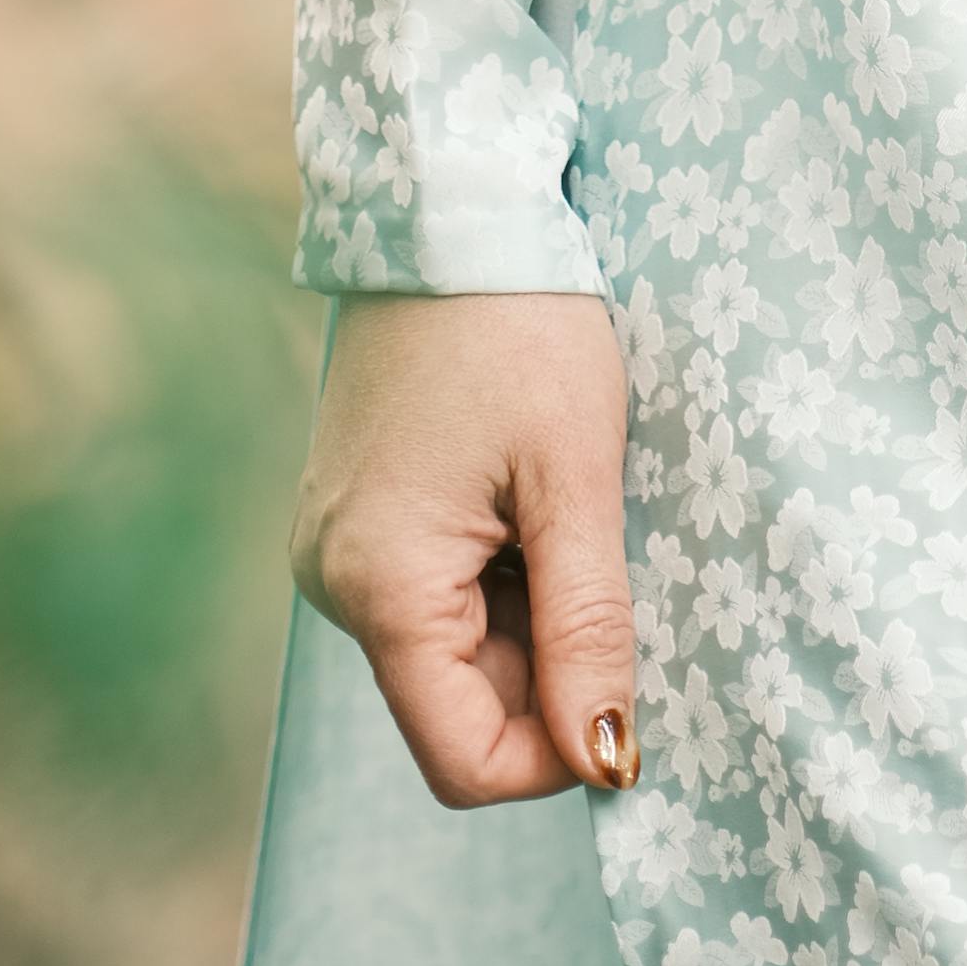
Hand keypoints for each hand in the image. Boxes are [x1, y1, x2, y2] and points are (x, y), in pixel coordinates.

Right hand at [296, 285, 636, 809]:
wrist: (451, 205)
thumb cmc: (523, 327)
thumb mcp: (576, 479)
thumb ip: (589, 628)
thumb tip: (607, 759)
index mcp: (379, 585)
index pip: (465, 760)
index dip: (557, 754)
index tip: (631, 688)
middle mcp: (335, 581)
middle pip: (461, 707)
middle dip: (550, 669)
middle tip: (608, 560)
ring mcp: (338, 548)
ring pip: (455, 653)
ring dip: (531, 616)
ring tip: (568, 509)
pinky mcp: (356, 516)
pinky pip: (438, 596)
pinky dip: (502, 576)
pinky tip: (532, 495)